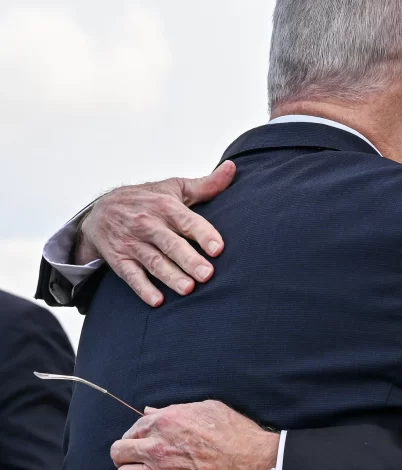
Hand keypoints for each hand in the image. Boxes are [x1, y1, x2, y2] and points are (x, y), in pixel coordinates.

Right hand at [77, 161, 235, 306]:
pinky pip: (130, 276)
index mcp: (165, 206)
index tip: (219, 248)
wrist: (100, 210)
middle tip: (208, 275)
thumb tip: (233, 168)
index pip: (187, 221)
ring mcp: (132, 242)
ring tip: (188, 289)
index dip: (203, 234)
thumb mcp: (174, 188)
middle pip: (170, 244)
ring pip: (153, 261)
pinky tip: (157, 301)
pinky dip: (143, 289)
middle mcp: (148, 224)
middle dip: (189, 260)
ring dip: (170, 276)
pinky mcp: (119, 259)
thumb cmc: (147, 199)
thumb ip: (206, 184)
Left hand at [110, 400, 278, 469]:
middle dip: (126, 455)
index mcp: (166, 421)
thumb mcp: (209, 409)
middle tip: (138, 460)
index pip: (132, 428)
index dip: (135, 435)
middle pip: (119, 453)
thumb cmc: (237, 434)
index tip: (142, 441)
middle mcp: (158, 447)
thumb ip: (176, 410)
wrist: (255, 465)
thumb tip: (151, 411)